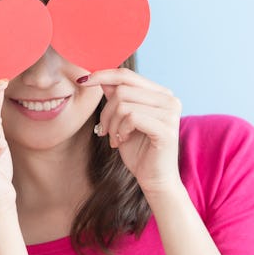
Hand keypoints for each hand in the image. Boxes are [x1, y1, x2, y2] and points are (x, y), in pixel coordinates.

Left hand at [83, 68, 181, 195]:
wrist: (153, 179)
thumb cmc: (138, 149)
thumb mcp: (121, 118)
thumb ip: (116, 96)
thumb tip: (100, 76)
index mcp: (160, 93)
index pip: (126, 75)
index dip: (102, 75)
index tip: (83, 81)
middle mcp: (169, 99)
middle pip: (122, 89)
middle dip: (105, 111)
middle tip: (103, 129)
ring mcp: (170, 113)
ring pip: (123, 104)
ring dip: (111, 123)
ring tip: (114, 137)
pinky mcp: (167, 129)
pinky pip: (131, 117)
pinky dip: (120, 129)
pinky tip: (122, 140)